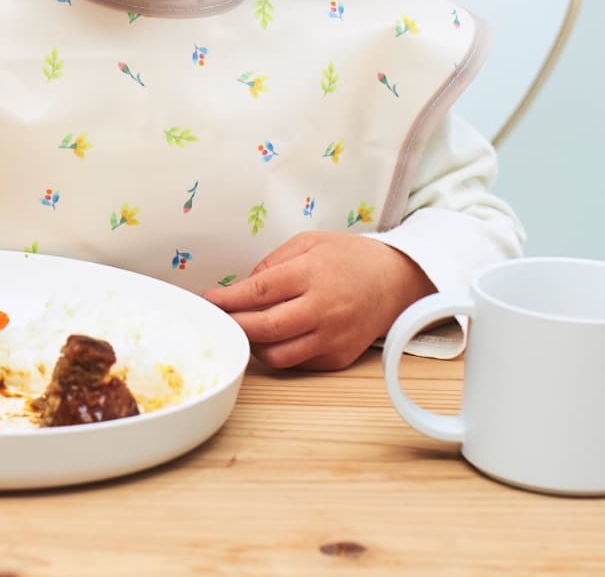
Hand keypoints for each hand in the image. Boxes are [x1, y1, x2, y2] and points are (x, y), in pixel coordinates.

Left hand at [201, 232, 435, 370]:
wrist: (395, 280)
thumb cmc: (350, 258)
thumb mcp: (309, 242)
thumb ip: (273, 263)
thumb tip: (242, 287)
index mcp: (312, 274)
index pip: (259, 291)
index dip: (228, 299)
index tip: (209, 300)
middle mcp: (322, 309)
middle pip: (263, 328)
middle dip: (233, 324)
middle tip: (218, 318)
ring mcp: (331, 337)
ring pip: (276, 355)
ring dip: (252, 344)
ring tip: (244, 328)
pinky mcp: (337, 357)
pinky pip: (296, 362)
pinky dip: (278, 353)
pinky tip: (272, 337)